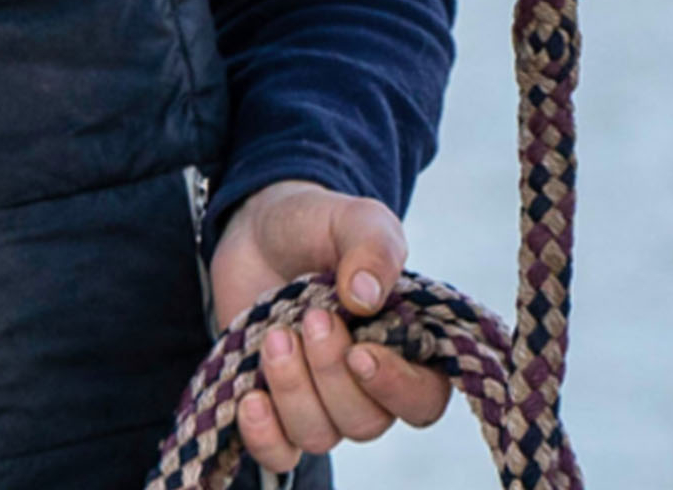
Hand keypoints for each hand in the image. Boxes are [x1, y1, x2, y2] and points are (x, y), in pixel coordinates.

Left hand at [208, 178, 449, 477]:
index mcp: (405, 347)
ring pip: (320, 435)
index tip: (360, 352)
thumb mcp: (354, 219)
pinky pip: (277, 453)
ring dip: (293, 390)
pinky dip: (264, 434)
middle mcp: (366, 386)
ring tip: (275, 336)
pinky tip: (250, 398)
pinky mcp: (274, 409)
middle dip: (332, 374)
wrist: (258, 228)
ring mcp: (319, 401)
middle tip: (311, 319)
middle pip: (365, 421)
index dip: (396, 388)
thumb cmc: (319, 225)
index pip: (422, 399)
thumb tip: (367, 296)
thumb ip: (373, 247)